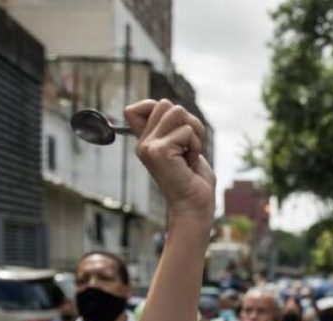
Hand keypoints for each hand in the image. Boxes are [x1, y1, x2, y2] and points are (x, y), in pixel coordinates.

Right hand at [124, 99, 214, 221]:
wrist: (194, 205)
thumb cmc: (193, 179)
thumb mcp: (183, 146)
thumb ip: (173, 126)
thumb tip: (166, 104)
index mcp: (145, 141)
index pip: (136, 107)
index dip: (158, 108)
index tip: (175, 130)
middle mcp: (142, 143)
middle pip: (164, 104)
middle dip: (187, 122)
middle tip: (188, 147)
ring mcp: (148, 147)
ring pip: (177, 112)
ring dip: (194, 133)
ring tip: (189, 154)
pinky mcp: (159, 151)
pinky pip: (186, 131)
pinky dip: (195, 145)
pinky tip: (190, 162)